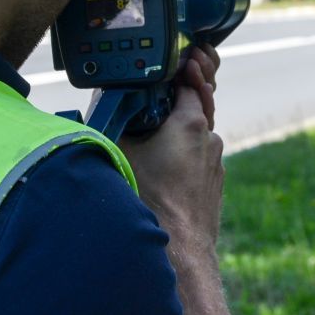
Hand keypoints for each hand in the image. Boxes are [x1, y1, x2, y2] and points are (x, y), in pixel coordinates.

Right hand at [120, 45, 223, 255]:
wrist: (180, 253)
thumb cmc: (150, 202)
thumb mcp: (121, 152)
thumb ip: (115, 121)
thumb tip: (99, 101)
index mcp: (191, 123)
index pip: (190, 81)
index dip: (181, 69)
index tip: (176, 60)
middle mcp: (210, 139)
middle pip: (197, 106)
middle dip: (183, 94)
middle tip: (175, 80)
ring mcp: (215, 164)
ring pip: (198, 136)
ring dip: (180, 129)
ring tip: (159, 128)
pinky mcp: (214, 186)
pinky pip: (199, 159)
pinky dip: (185, 153)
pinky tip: (166, 163)